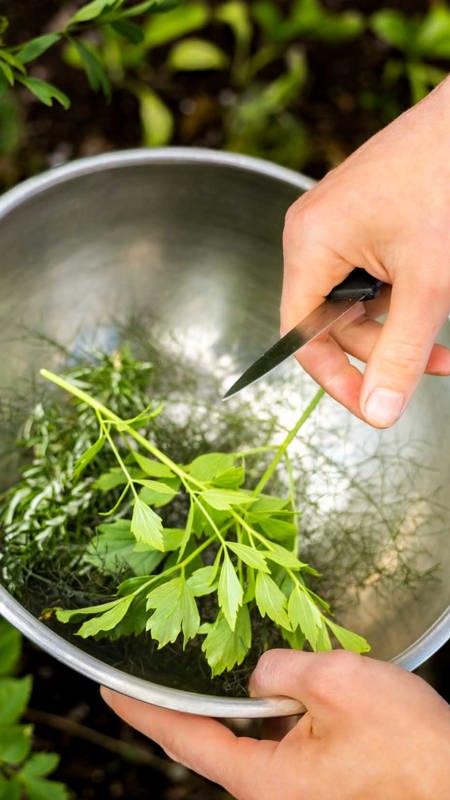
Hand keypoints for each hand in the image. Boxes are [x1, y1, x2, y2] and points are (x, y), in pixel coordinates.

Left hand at [101, 649, 449, 799]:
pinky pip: (274, 740)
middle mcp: (272, 791)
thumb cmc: (407, 744)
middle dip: (178, 704)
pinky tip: (274, 686)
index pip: (183, 739)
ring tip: (209, 666)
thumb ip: (278, 670)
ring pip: (245, 738)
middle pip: (209, 741)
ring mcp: (295, 787)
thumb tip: (256, 674)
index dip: (141, 710)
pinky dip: (265, 710)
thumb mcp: (335, 684)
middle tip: (149, 669)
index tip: (108, 690)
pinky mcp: (317, 777)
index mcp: (265, 779)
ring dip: (229, 704)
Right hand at [282, 75, 449, 426]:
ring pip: (361, 301)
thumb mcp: (426, 285)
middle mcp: (312, 233)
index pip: (302, 337)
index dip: (337, 379)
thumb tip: (378, 412)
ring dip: (403, 322)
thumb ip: (399, 353)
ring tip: (444, 326)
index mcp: (309, 244)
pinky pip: (373, 274)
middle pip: (336, 322)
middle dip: (388, 347)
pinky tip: (434, 291)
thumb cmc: (446, 180)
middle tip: (437, 361)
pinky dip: (405, 293)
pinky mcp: (363, 217)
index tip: (373, 406)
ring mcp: (337, 223)